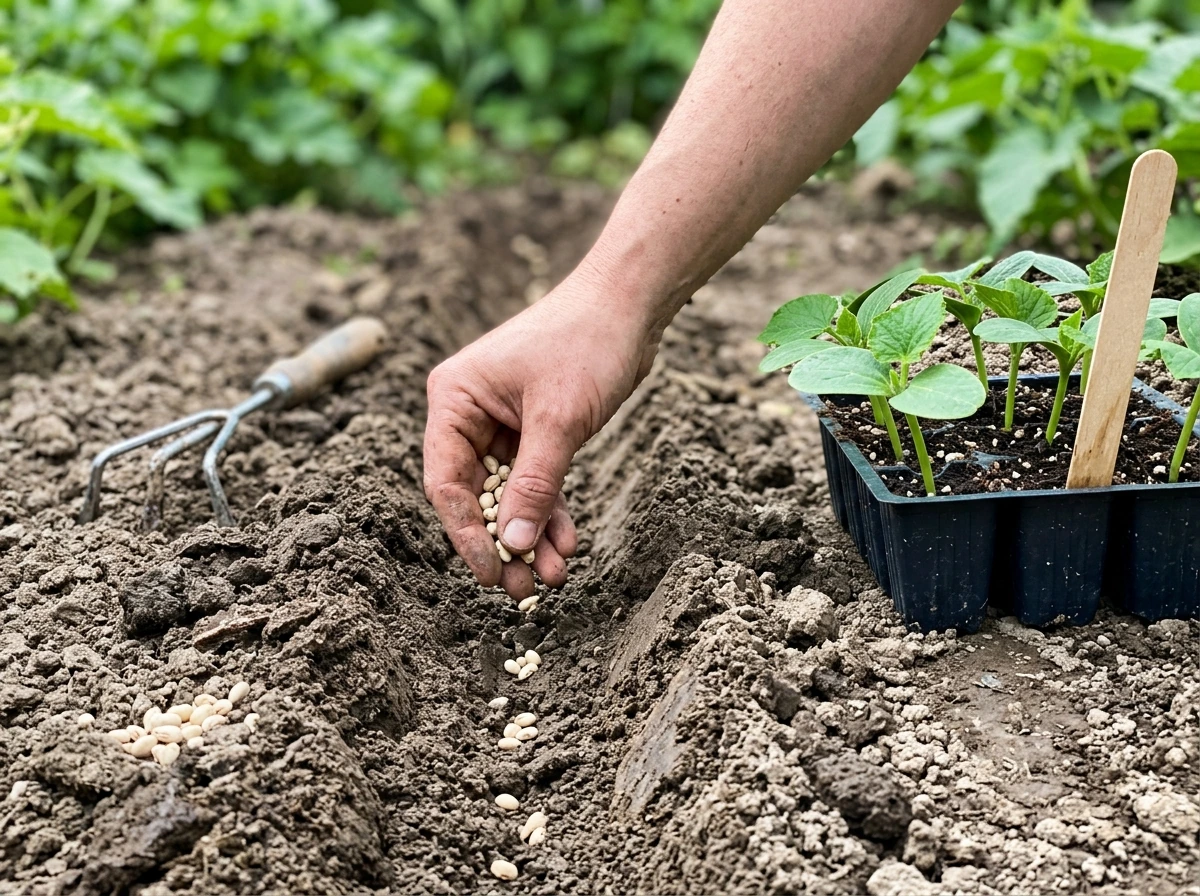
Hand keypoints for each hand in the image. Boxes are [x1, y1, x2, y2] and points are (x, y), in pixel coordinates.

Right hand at [423, 270, 658, 597]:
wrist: (630, 304)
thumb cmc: (587, 343)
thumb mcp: (559, 420)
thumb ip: (534, 485)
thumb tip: (512, 545)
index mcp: (454, 399)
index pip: (446, 481)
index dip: (467, 533)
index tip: (492, 572)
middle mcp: (469, 412)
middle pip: (475, 494)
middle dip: (503, 541)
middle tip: (522, 588)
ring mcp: (501, 422)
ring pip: (508, 494)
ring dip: (530, 534)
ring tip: (553, 575)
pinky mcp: (534, 429)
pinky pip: (535, 481)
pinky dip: (550, 511)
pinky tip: (566, 543)